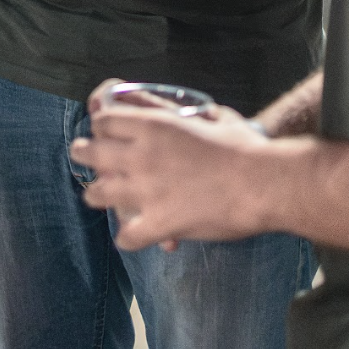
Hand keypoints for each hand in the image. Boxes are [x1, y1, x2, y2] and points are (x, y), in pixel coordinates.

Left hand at [72, 77, 277, 251]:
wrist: (265, 182)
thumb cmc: (245, 147)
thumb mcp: (214, 116)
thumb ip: (193, 114)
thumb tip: (196, 110)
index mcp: (153, 125)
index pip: (104, 121)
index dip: (100, 127)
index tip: (102, 132)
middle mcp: (141, 155)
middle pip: (90, 153)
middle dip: (83, 154)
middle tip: (83, 157)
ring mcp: (147, 191)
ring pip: (98, 194)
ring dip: (96, 195)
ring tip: (96, 197)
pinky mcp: (159, 223)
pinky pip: (127, 235)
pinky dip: (127, 238)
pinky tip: (131, 237)